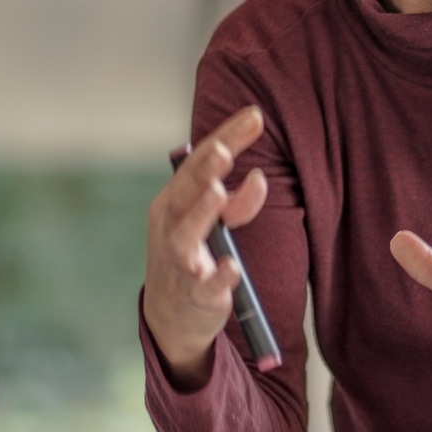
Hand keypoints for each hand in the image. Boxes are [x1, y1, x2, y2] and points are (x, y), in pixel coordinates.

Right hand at [142, 106, 269, 387]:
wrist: (171, 316)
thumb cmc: (194, 257)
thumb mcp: (213, 225)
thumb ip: (237, 202)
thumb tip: (259, 178)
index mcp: (174, 202)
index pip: (200, 161)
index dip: (227, 137)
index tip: (255, 115)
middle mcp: (171, 227)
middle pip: (188, 192)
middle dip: (205, 169)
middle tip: (226, 148)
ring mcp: (181, 261)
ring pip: (187, 235)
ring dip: (203, 213)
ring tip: (218, 192)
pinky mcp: (196, 295)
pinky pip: (207, 284)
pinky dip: (220, 276)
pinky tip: (232, 266)